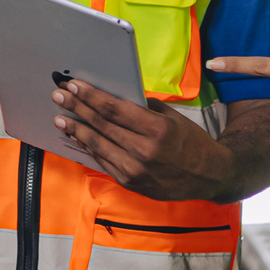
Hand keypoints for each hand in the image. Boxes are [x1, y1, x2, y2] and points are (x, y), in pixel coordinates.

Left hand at [51, 78, 232, 199]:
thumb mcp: (172, 117)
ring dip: (76, 130)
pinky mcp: (131, 183)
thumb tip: (114, 95)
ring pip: (98, 145)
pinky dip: (88, 148)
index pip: (114, 109)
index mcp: (156, 129)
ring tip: (60, 118)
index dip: (90, 96)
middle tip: (59, 96)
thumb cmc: (191, 142)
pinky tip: (78, 137)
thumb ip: (143, 108)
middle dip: (77, 108)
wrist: (210, 176)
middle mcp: (144, 151)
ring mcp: (135, 170)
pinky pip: (103, 162)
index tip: (73, 85)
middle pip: (101, 125)